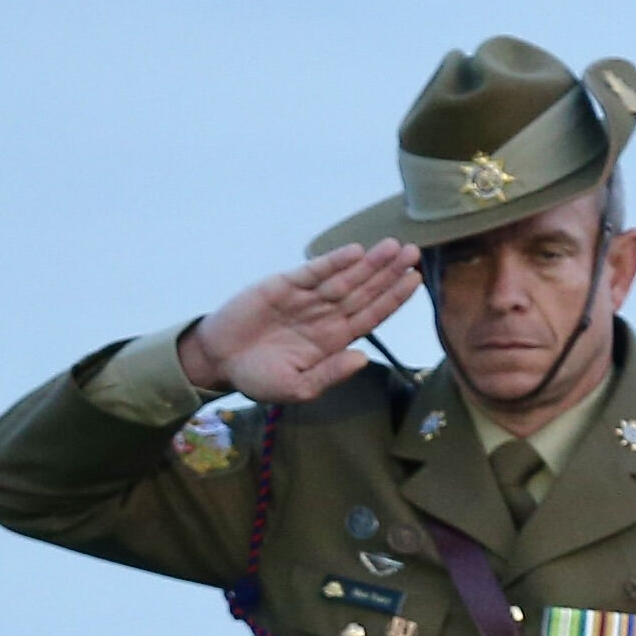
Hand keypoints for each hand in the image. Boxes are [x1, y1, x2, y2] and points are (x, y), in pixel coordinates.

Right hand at [181, 241, 422, 404]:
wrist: (219, 362)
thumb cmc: (260, 378)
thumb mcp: (299, 387)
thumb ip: (331, 374)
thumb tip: (362, 358)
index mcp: (335, 339)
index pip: (372, 315)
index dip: (394, 298)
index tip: (416, 281)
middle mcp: (325, 315)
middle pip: (364, 291)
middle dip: (389, 273)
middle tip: (413, 253)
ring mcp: (306, 298)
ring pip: (344, 278)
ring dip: (369, 263)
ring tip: (394, 247)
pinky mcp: (283, 286)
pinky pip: (313, 272)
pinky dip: (333, 262)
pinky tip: (355, 252)